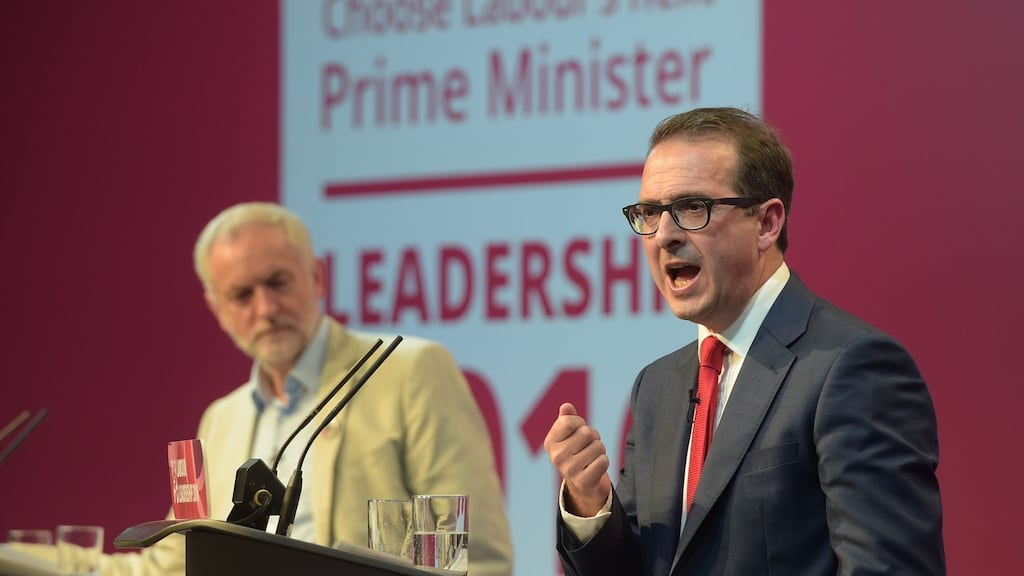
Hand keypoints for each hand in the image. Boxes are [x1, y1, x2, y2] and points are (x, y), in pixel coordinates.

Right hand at [543, 402, 611, 517]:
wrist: (582, 482)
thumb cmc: (576, 451)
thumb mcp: (569, 434)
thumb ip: (567, 418)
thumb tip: (566, 406)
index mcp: (550, 443)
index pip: (569, 421)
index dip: (579, 423)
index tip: (578, 430)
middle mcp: (556, 457)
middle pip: (587, 433)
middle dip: (593, 437)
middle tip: (588, 446)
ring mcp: (569, 470)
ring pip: (598, 446)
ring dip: (600, 449)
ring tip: (592, 456)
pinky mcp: (583, 481)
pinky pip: (603, 461)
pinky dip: (604, 462)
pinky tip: (595, 467)